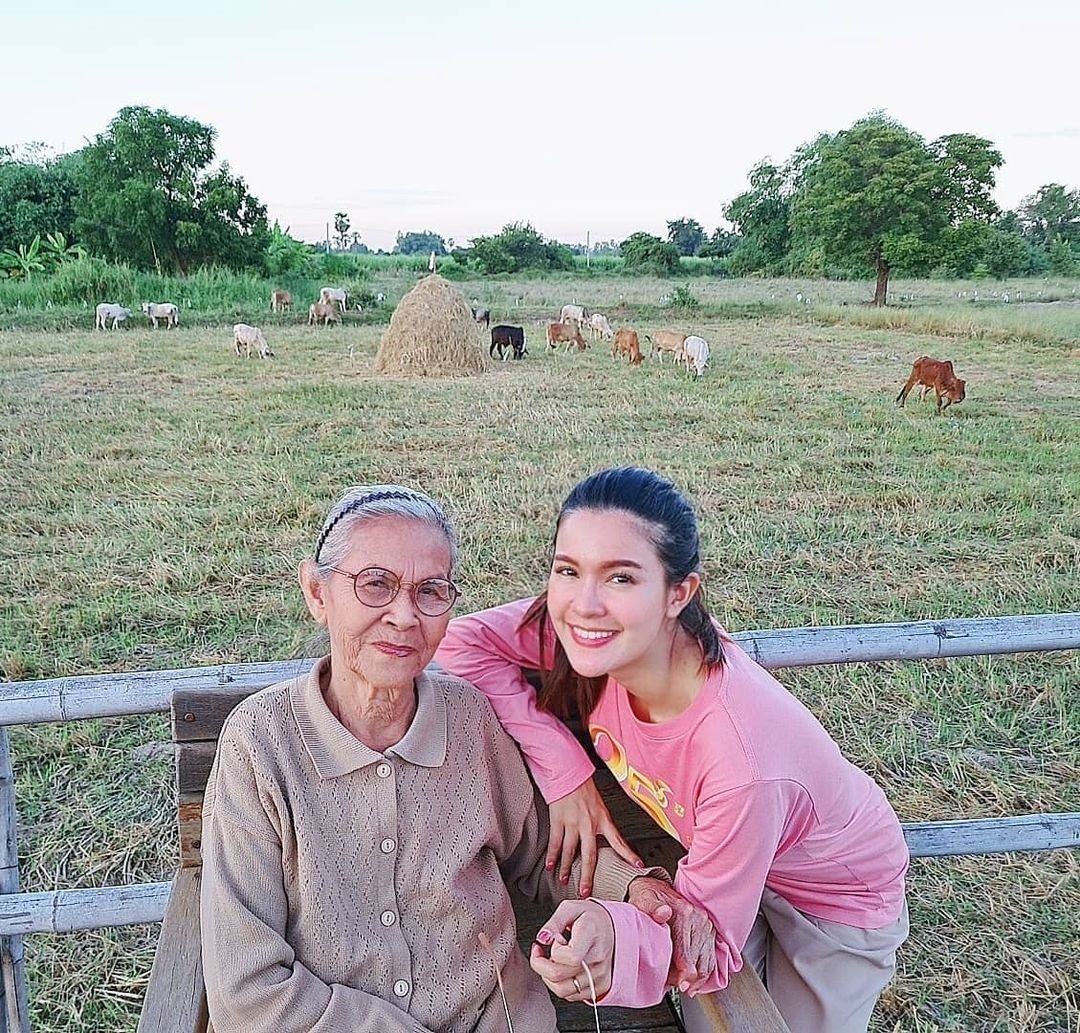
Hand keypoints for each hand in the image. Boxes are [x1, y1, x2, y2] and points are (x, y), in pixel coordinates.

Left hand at [530, 900, 614, 1001]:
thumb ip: (553, 922)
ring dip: (548, 977)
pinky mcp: (600, 986)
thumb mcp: (569, 908)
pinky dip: (560, 984)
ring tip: (553, 961)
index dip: (554, 951)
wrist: (612, 928)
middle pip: (559, 976)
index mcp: (591, 934)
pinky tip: (562, 969)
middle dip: (541, 964)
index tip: (553, 940)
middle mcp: (598, 958)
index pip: (571, 956)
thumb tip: (542, 938)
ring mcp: (600, 975)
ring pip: (562, 990)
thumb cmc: (589, 918)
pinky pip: (571, 996)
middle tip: (543, 951)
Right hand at [548, 780, 641, 895]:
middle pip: (590, 856)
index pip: (619, 841)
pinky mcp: (559, 819)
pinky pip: (556, 842)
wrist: (569, 773)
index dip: (629, 854)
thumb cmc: (584, 789)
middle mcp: (589, 824)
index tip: (639, 866)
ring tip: (565, 881)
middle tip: (585, 892)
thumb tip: (605, 841)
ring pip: (570, 851)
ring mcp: (573, 822)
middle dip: (588, 876)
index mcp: (603, 820)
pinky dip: (552, 856)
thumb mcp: (600, 806)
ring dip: (567, 869)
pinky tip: (550, 866)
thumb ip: (601, 824)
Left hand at [627, 876, 715, 992]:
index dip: (684, 972)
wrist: (656, 888)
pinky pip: (710, 958)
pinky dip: (704, 973)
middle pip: (699, 960)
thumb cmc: (648, 897)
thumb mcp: (643, 899)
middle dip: (688, 978)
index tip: (680, 985)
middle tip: (677, 987)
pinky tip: (694, 981)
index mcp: (685, 913)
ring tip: (685, 987)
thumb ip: (651, 907)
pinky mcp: (709, 932)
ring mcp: (706, 926)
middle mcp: (699, 919)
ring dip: (697, 979)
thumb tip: (663, 913)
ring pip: (707, 962)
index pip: (688, 951)